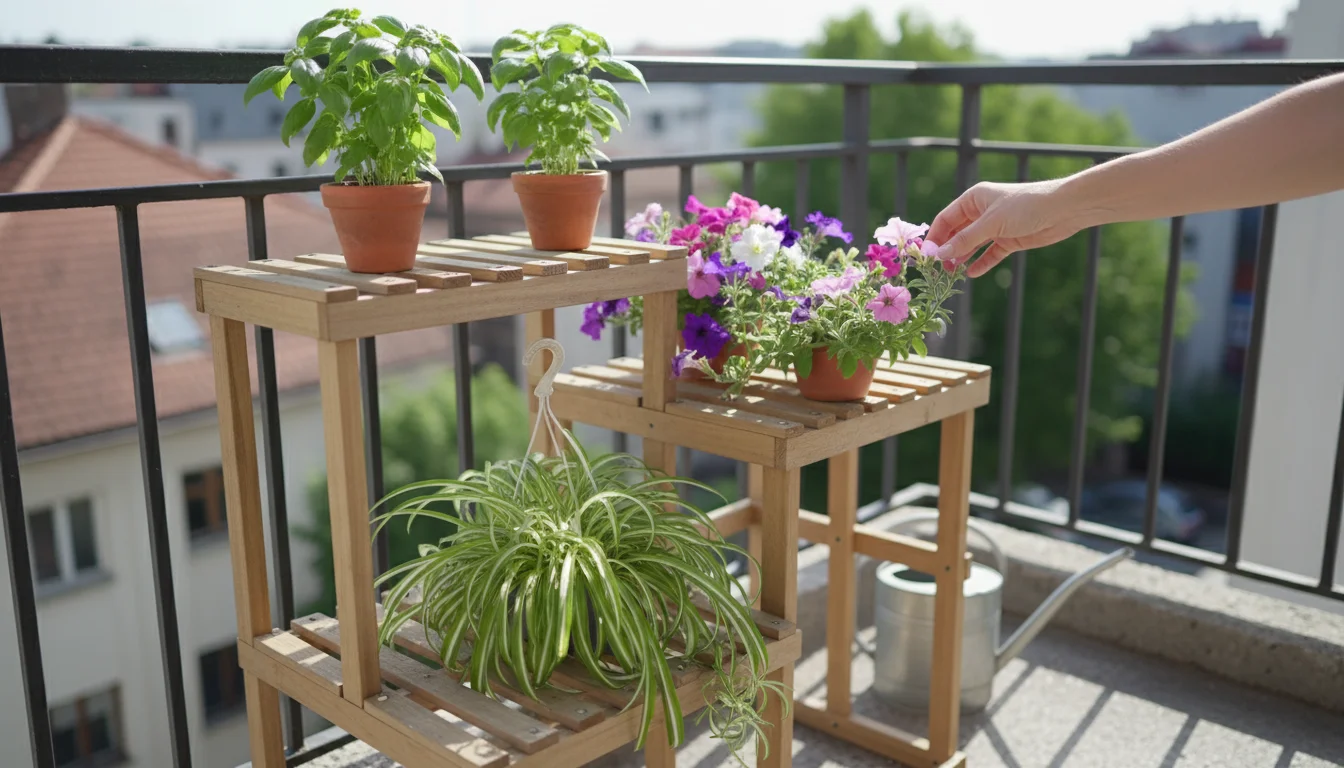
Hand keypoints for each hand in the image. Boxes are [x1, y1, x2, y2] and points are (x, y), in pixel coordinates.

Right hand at [928, 179, 1086, 277]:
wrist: (1063, 210)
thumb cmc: (1025, 206)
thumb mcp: (991, 223)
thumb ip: (965, 240)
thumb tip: (940, 254)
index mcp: (973, 199)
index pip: (945, 219)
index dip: (934, 237)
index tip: (926, 256)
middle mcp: (981, 212)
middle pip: (956, 233)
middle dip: (946, 250)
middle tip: (936, 270)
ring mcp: (995, 227)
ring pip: (971, 245)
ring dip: (961, 258)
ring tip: (951, 275)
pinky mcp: (1008, 240)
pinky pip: (989, 254)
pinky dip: (981, 263)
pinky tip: (972, 274)